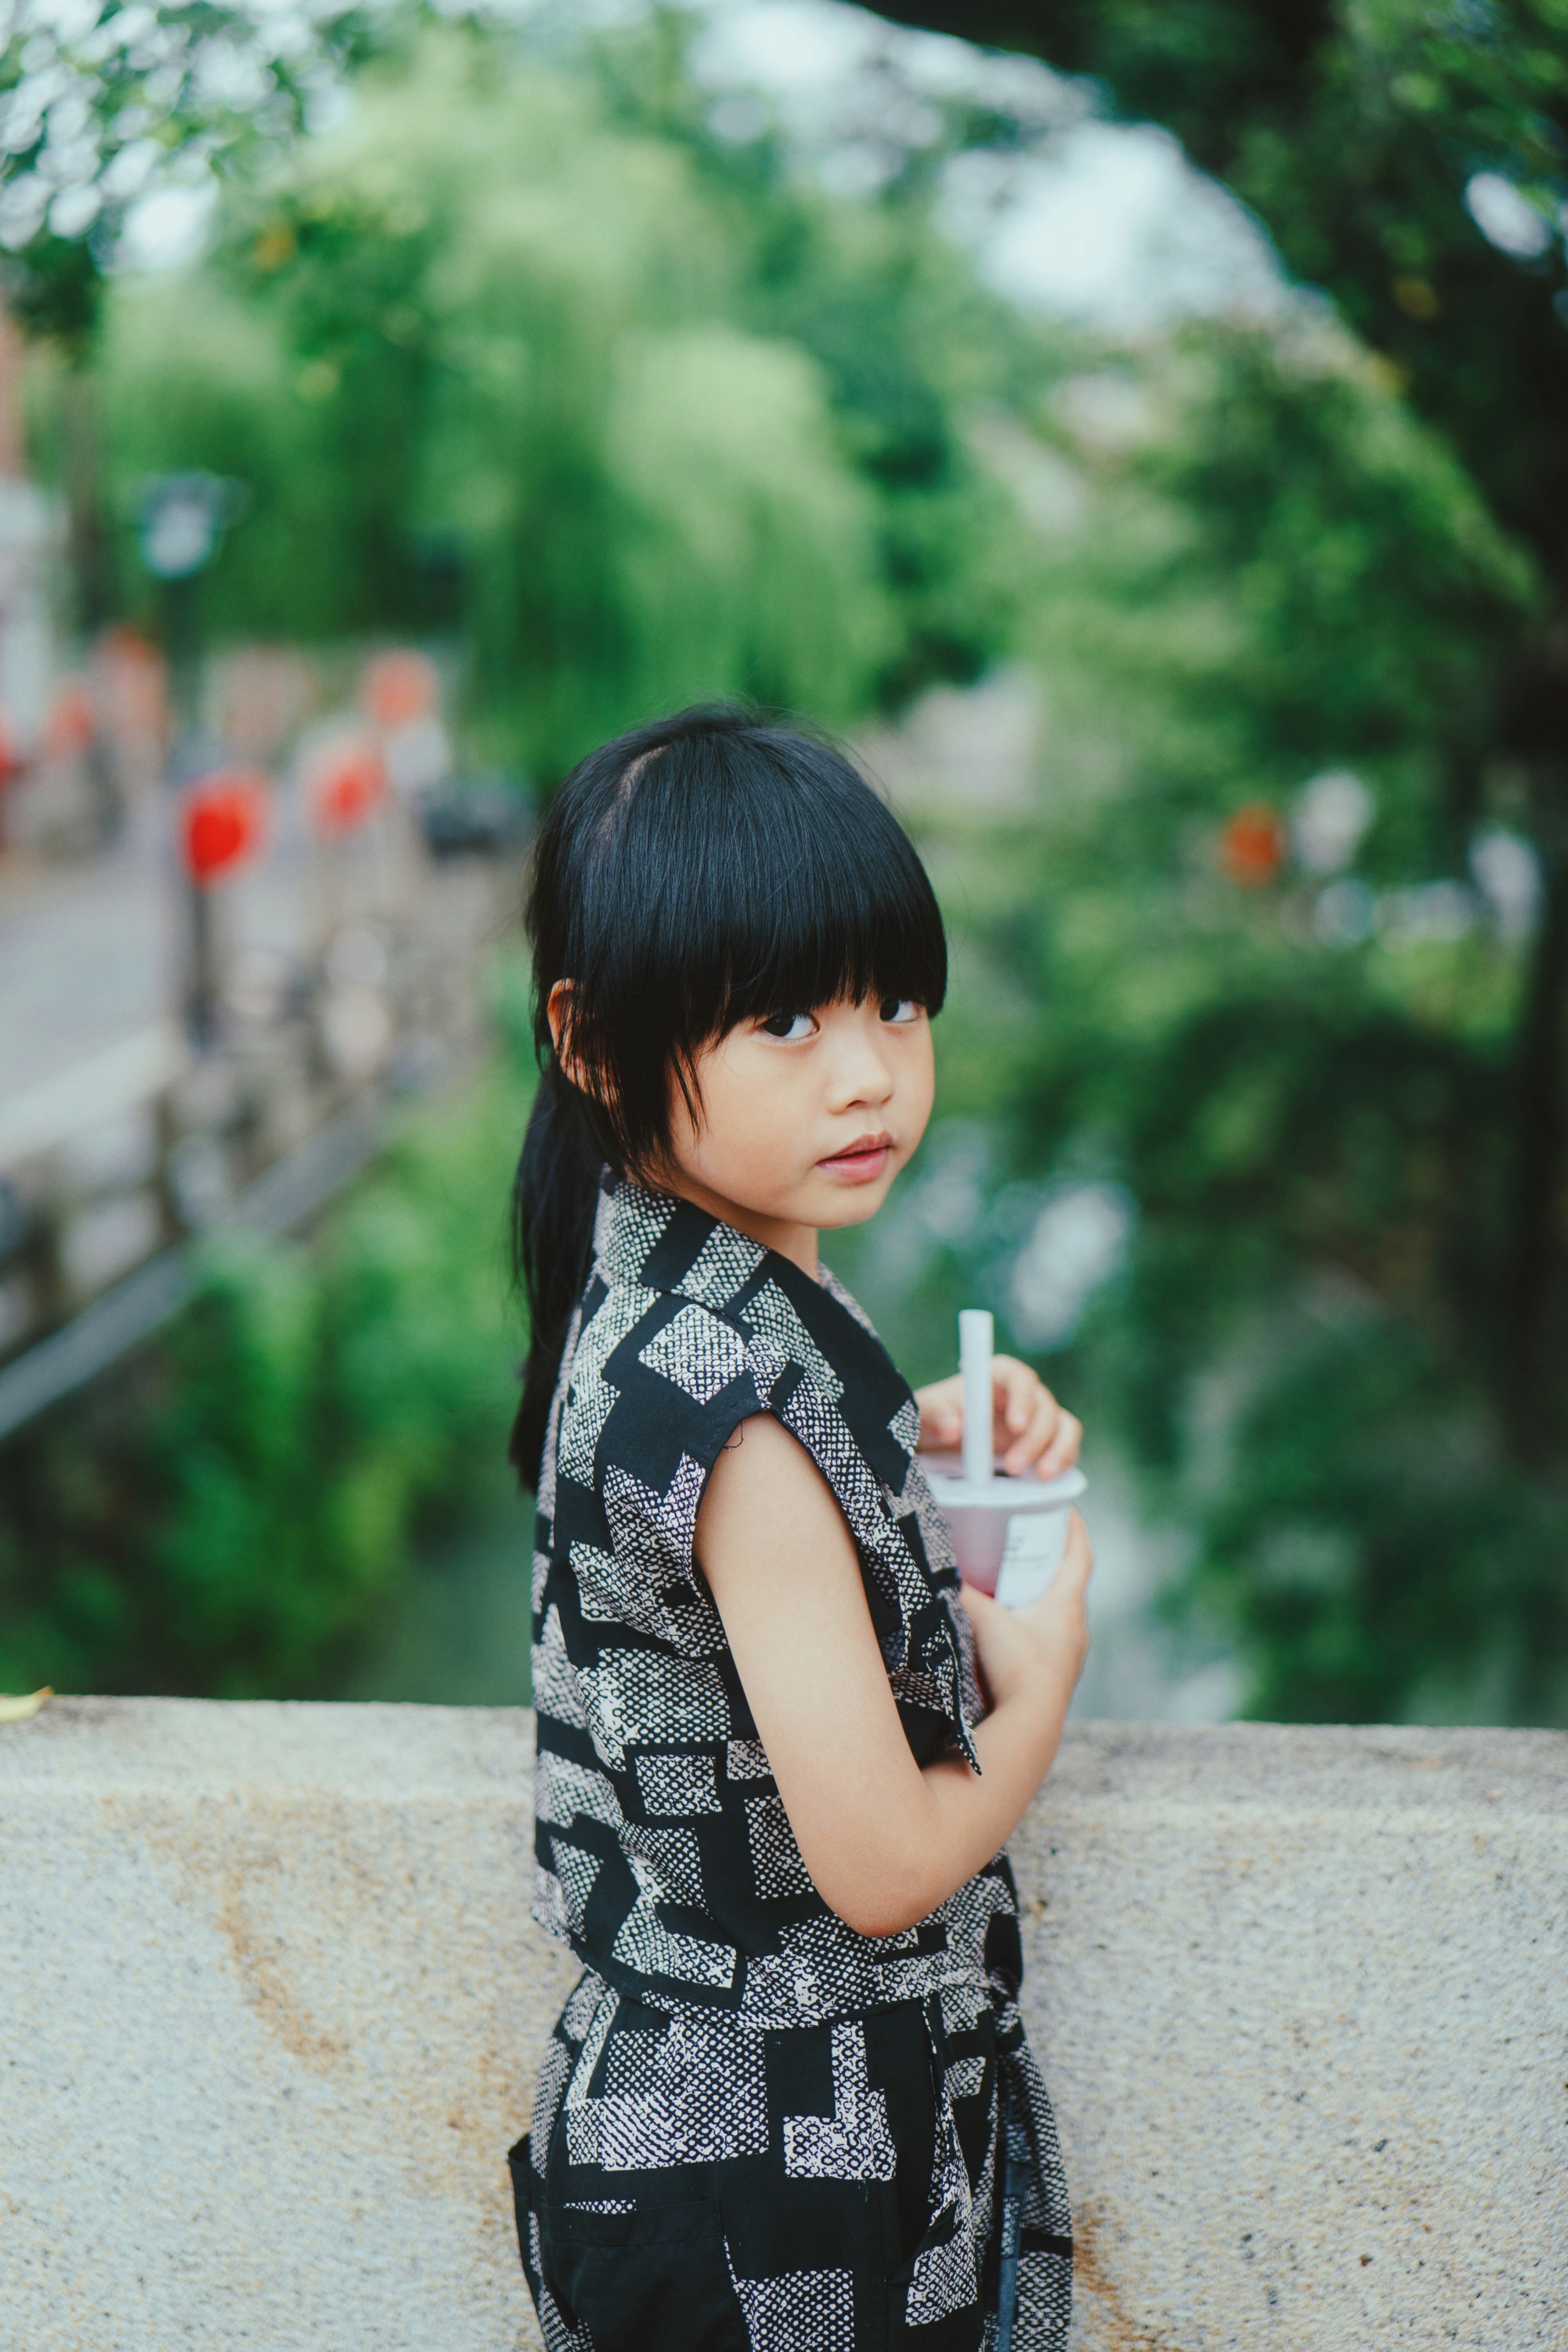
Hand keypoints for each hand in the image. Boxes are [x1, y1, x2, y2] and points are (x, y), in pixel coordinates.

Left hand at [915, 1356, 1082, 1477]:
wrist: (940, 1445)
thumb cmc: (935, 1420)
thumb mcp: (926, 1416)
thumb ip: (936, 1416)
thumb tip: (953, 1426)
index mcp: (995, 1377)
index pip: (1018, 1377)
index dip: (1023, 1398)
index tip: (1016, 1425)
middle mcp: (1022, 1394)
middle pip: (1043, 1405)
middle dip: (1033, 1437)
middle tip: (1012, 1466)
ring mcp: (1037, 1418)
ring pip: (1062, 1425)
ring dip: (1056, 1450)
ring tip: (1041, 1476)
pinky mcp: (1046, 1442)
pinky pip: (1066, 1446)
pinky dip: (1064, 1459)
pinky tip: (1048, 1478)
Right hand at [956, 1511, 1092, 1711]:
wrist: (1031, 1723)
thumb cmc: (1017, 1667)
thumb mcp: (985, 1620)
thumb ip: (960, 1593)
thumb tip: (934, 1570)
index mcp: (1067, 1605)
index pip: (1081, 1555)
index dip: (1075, 1529)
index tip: (1065, 1507)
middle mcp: (1075, 1628)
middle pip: (1069, 1583)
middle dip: (1050, 1560)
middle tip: (1028, 1541)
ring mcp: (1069, 1654)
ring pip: (1058, 1614)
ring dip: (1040, 1596)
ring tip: (1014, 1582)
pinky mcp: (1056, 1675)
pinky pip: (1048, 1638)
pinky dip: (1032, 1625)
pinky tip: (1009, 1627)